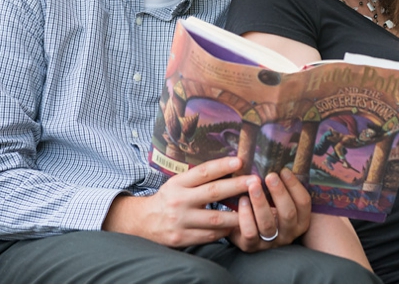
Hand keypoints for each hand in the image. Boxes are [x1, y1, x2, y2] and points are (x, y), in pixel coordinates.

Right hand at [103, 156, 250, 247]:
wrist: (143, 222)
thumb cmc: (168, 199)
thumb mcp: (178, 183)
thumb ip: (198, 178)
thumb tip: (229, 167)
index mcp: (178, 183)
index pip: (203, 172)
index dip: (222, 165)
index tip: (240, 161)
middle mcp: (179, 201)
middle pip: (213, 193)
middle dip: (236, 186)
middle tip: (254, 181)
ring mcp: (181, 221)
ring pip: (216, 218)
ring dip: (237, 214)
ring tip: (253, 208)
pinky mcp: (182, 238)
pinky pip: (210, 235)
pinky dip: (224, 231)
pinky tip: (235, 226)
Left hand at [230, 168, 310, 251]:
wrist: (242, 229)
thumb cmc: (264, 206)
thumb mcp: (277, 198)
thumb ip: (281, 184)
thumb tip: (278, 158)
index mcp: (299, 220)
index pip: (303, 203)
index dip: (295, 186)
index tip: (283, 170)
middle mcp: (288, 233)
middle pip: (288, 214)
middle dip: (279, 193)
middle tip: (270, 176)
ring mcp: (270, 242)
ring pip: (268, 224)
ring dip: (261, 203)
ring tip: (253, 186)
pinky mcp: (251, 247)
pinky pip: (250, 233)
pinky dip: (246, 216)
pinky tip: (242, 201)